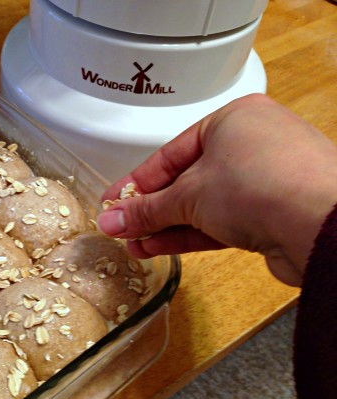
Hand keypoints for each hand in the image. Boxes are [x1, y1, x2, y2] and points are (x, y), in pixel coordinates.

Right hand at [97, 94, 336, 285]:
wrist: (321, 225)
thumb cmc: (262, 184)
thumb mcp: (188, 195)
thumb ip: (147, 210)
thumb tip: (113, 221)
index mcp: (233, 120)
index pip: (170, 152)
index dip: (137, 181)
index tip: (113, 201)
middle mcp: (251, 146)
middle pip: (186, 180)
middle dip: (150, 208)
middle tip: (120, 227)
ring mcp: (264, 182)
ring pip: (202, 204)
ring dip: (165, 225)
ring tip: (134, 244)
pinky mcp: (270, 215)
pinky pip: (220, 222)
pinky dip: (189, 234)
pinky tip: (159, 247)